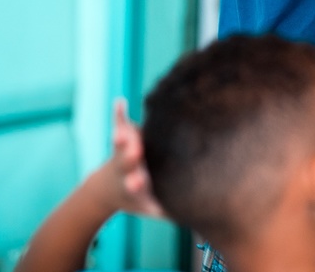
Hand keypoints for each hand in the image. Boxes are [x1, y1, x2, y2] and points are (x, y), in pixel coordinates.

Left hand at [102, 98, 163, 217]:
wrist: (108, 190)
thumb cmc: (140, 198)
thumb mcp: (153, 208)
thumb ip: (172, 210)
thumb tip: (205, 211)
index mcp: (135, 188)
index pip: (137, 188)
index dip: (140, 188)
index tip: (141, 189)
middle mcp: (127, 170)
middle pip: (127, 164)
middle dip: (130, 158)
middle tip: (134, 154)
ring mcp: (121, 153)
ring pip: (121, 144)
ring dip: (122, 137)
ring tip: (122, 130)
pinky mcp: (120, 138)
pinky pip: (119, 124)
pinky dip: (119, 114)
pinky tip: (120, 102)